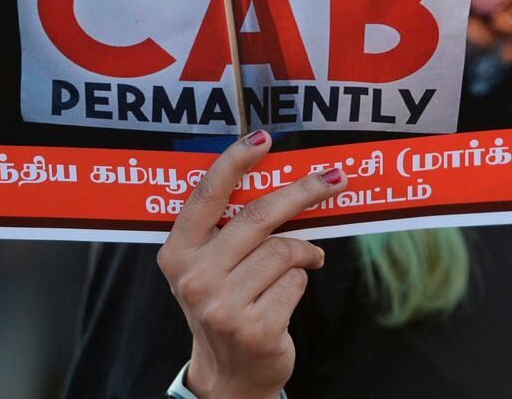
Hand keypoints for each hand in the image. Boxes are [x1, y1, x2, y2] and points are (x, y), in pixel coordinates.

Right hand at [158, 131, 346, 398]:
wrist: (229, 373)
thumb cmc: (224, 304)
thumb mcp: (209, 267)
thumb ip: (228, 229)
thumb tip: (282, 182)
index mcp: (177, 253)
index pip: (206, 196)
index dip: (234, 162)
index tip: (263, 137)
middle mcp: (195, 278)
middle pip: (258, 217)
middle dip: (302, 192)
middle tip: (333, 178)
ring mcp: (223, 306)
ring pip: (284, 250)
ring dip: (304, 251)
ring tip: (306, 258)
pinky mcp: (256, 328)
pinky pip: (298, 281)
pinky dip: (303, 279)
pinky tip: (289, 292)